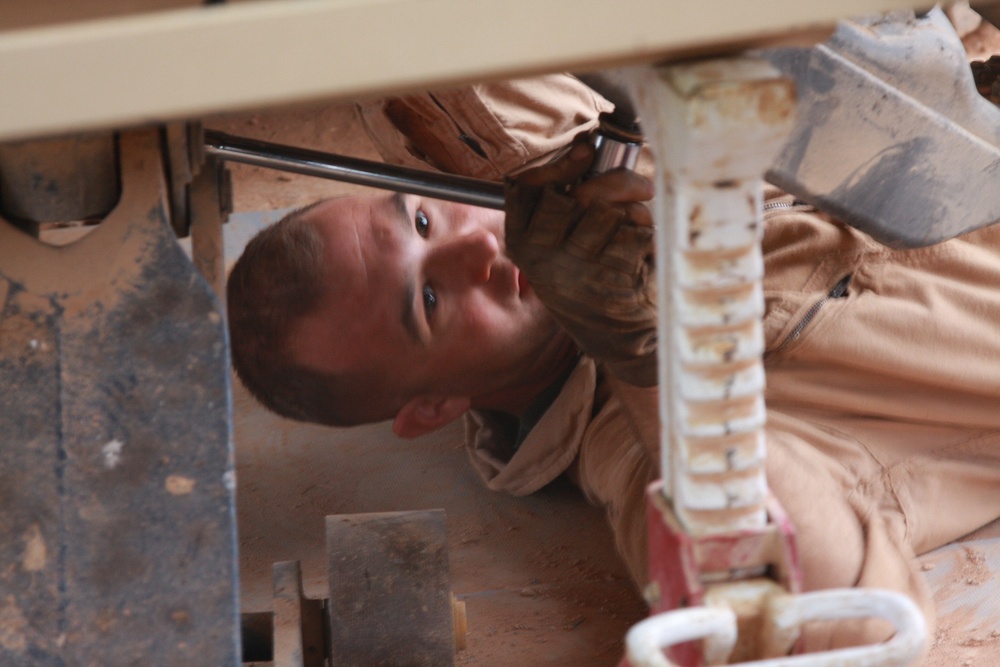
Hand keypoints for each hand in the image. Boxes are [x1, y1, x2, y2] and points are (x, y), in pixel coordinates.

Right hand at [504, 138, 657, 385]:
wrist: (625, 339)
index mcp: (523, 244)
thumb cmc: (599, 279)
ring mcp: (574, 273)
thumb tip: (589, 148)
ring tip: (639, 231)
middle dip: (613, 185)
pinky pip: (635, 234)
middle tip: (638, 190)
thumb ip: (569, 199)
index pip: (523, 188)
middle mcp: (541, 260)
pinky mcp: (608, 283)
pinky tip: (645, 254)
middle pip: (574, 195)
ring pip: (608, 213)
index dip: (556, 165)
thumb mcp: (567, 242)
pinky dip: (649, 236)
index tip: (585, 151)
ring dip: (635, 214)